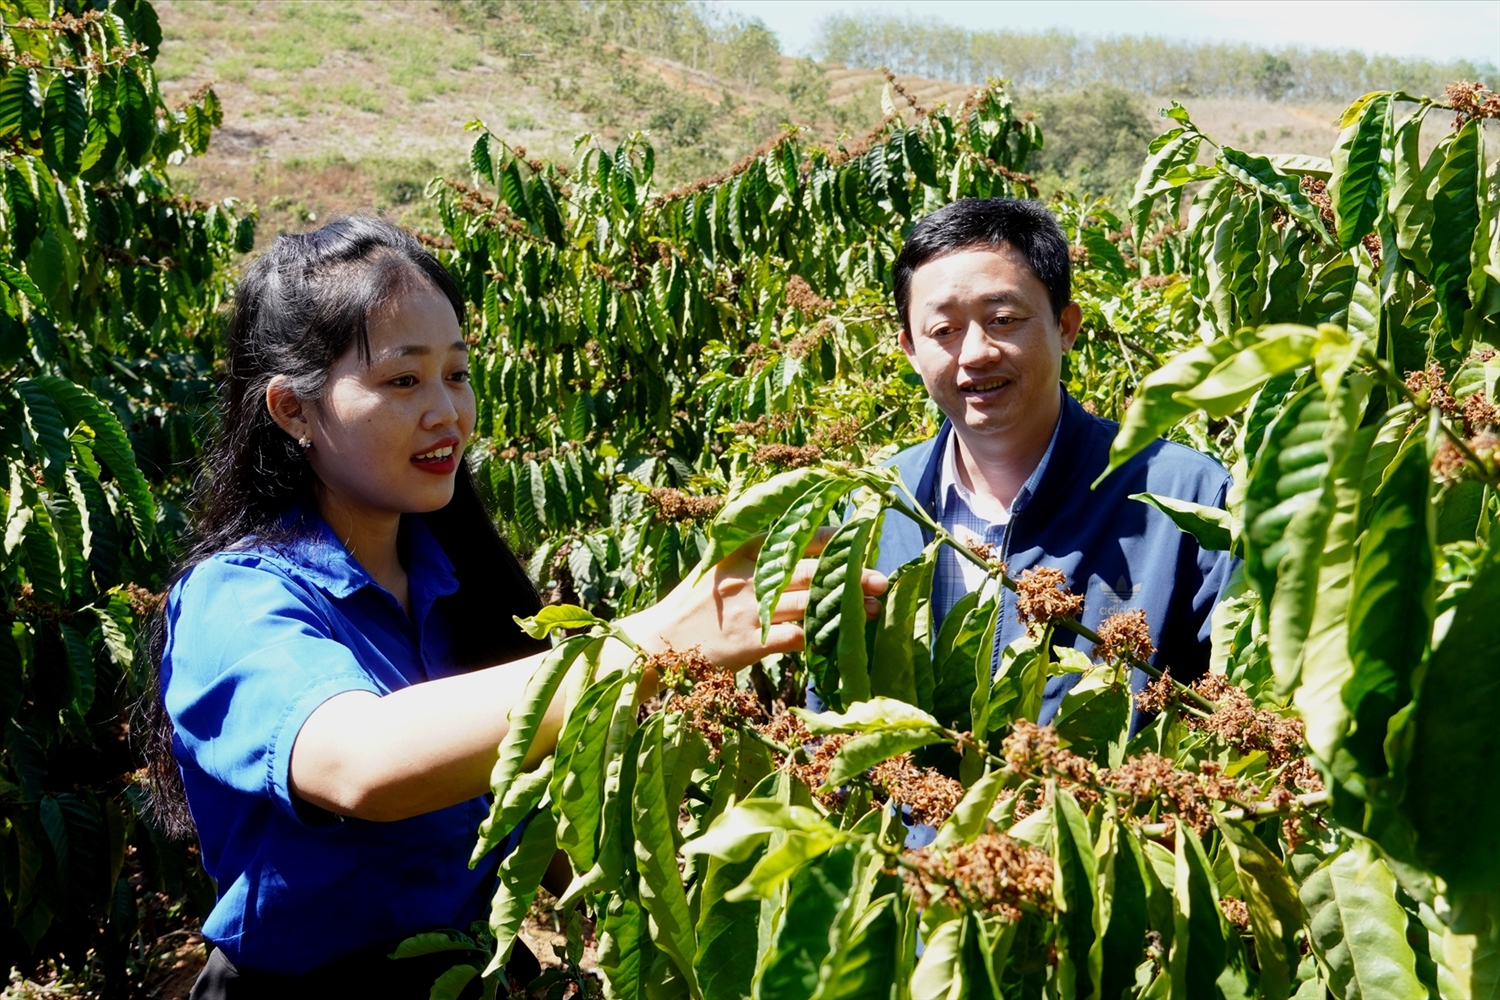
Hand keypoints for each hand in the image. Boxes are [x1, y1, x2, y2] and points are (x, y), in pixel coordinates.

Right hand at [620, 526, 887, 670]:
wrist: (657, 644)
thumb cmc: (693, 606)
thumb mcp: (718, 567)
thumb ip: (755, 557)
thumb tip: (802, 548)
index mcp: (742, 550)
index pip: (796, 537)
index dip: (833, 540)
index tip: (861, 540)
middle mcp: (748, 574)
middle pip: (810, 569)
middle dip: (849, 573)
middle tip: (880, 578)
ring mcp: (749, 608)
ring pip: (809, 603)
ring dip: (843, 606)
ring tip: (870, 608)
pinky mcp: (750, 641)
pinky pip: (796, 636)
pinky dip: (821, 635)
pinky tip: (840, 637)